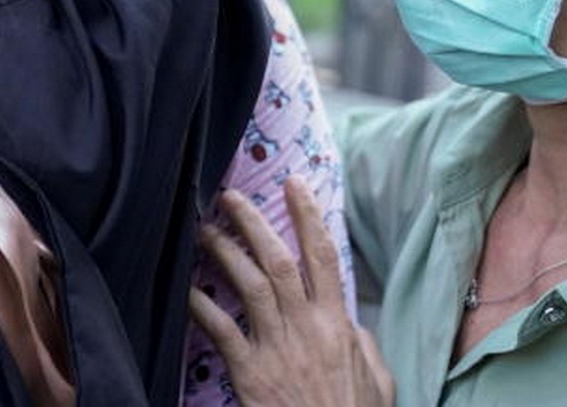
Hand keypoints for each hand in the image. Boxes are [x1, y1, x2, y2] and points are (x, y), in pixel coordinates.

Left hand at [190, 177, 394, 406]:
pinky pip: (223, 331)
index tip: (294, 184)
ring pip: (249, 286)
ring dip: (225, 253)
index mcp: (338, 325)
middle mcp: (307, 328)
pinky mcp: (251, 373)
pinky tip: (187, 289)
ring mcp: (277, 348)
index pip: (322, 257)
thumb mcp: (379, 381)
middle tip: (230, 196)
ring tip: (204, 231)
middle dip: (254, 223)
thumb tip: (353, 324)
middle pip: (278, 261)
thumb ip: (365, 346)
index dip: (308, 216)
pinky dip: (203, 307)